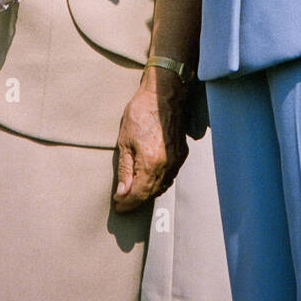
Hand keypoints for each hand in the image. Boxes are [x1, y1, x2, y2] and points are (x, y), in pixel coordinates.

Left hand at [113, 68, 187, 211]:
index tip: (118, 206)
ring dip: (148, 194)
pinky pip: (170, 176)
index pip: (139, 193)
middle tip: (123, 203)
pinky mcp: (182, 154)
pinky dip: (159, 183)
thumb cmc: (141, 112)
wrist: (164, 94)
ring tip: (134, 194)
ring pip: (162, 187)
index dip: (127, 203)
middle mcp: (168, 165)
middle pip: (151, 193)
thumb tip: (122, 193)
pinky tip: (149, 181)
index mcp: (151, 162)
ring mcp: (177, 160)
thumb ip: (125, 170)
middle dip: (136, 201)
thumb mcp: (125, 141)